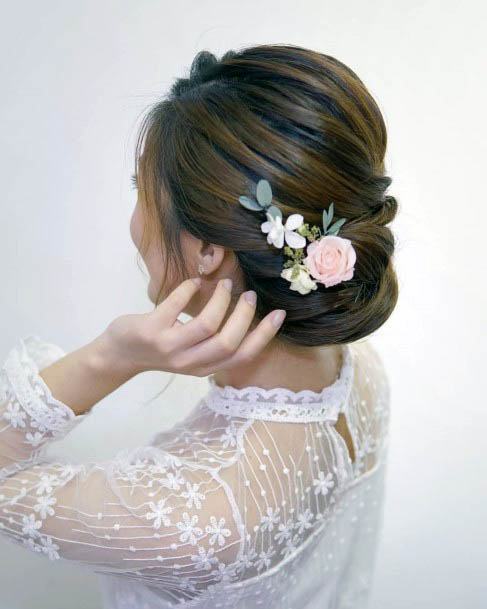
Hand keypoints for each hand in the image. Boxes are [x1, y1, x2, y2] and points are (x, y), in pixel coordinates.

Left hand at [100, 277, 285, 376]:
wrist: (120, 354)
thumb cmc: (163, 348)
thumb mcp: (192, 353)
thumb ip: (215, 341)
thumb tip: (246, 312)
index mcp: (204, 367)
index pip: (241, 356)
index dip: (264, 336)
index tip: (279, 314)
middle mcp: (189, 362)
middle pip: (227, 341)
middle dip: (243, 315)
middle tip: (248, 294)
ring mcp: (169, 347)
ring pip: (206, 325)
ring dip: (220, 300)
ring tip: (225, 284)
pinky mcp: (151, 331)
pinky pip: (175, 305)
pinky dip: (188, 289)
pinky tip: (194, 282)